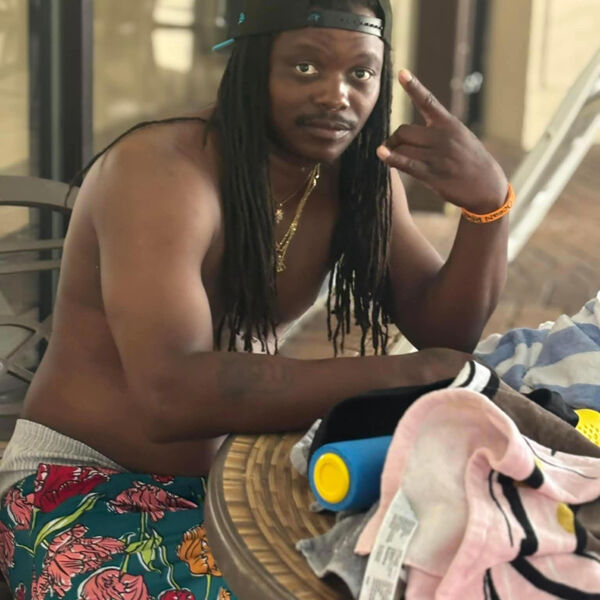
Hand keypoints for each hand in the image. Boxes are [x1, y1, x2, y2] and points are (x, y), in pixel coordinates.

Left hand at [377, 70, 508, 213]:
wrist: (486, 185)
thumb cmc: (469, 161)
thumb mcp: (459, 137)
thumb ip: (438, 131)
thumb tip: (406, 134)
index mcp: (449, 124)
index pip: (428, 101)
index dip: (413, 87)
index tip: (401, 72)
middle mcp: (443, 137)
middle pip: (404, 131)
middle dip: (394, 139)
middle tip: (393, 148)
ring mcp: (437, 156)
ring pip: (402, 148)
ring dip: (393, 152)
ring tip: (392, 158)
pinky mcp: (432, 174)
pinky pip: (406, 164)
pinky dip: (391, 158)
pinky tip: (381, 154)